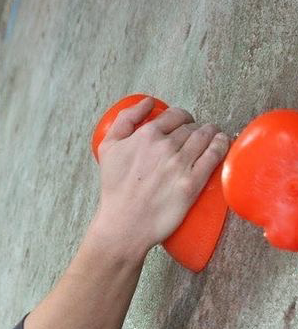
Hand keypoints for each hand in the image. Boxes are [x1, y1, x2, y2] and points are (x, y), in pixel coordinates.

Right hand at [92, 97, 229, 258]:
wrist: (123, 225)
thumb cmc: (114, 189)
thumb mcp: (107, 149)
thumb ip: (124, 120)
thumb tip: (147, 103)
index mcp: (146, 136)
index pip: (175, 115)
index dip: (181, 118)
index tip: (183, 124)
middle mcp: (165, 148)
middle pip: (191, 127)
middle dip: (195, 129)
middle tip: (194, 137)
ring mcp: (180, 166)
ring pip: (206, 137)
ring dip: (211, 133)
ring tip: (211, 137)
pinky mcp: (192, 184)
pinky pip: (214, 156)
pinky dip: (221, 145)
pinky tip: (222, 143)